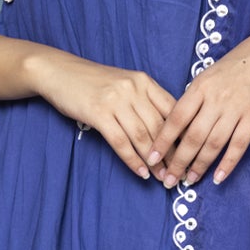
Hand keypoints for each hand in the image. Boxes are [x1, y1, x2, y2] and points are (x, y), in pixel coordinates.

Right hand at [29, 49, 175, 179]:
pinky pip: (121, 142)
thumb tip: (166, 130)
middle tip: (178, 172)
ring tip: (162, 177)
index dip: (183, 134)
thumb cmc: (93, 82)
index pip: (172, 109)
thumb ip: (145, 100)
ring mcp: (116, 100)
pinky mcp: (98, 113)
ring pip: (142, 136)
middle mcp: (133, 89)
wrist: (59, 72)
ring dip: (154, 160)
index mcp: (144, 81)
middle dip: (171, 153)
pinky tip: (141, 172)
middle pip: (160, 126)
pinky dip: (133, 160)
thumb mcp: (124, 84)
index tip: (190, 153)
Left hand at [147, 25, 249, 187]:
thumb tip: (177, 124)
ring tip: (190, 180)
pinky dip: (227, 163)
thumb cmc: (235, 66)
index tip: (151, 157)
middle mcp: (215, 99)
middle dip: (178, 161)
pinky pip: (238, 145)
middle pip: (192, 136)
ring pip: (213, 143)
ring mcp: (235, 108)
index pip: (175, 118)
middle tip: (169, 180)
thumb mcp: (208, 76)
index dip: (162, 140)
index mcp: (199, 88)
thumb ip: (194, 99)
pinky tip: (218, 177)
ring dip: (200, 165)